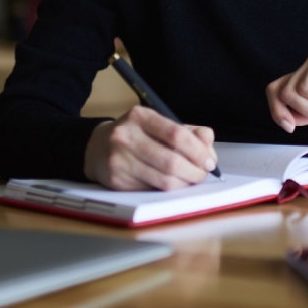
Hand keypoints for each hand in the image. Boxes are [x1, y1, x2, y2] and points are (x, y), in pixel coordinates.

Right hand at [83, 105, 217, 190]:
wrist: (97, 147)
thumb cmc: (137, 136)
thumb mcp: (160, 125)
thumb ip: (189, 132)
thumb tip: (209, 147)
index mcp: (140, 116)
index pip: (177, 134)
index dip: (198, 151)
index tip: (209, 161)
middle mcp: (125, 136)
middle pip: (171, 161)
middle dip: (195, 172)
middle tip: (203, 175)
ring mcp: (119, 160)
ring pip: (163, 180)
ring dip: (184, 184)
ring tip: (190, 180)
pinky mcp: (116, 181)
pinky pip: (152, 190)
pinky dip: (167, 190)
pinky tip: (171, 184)